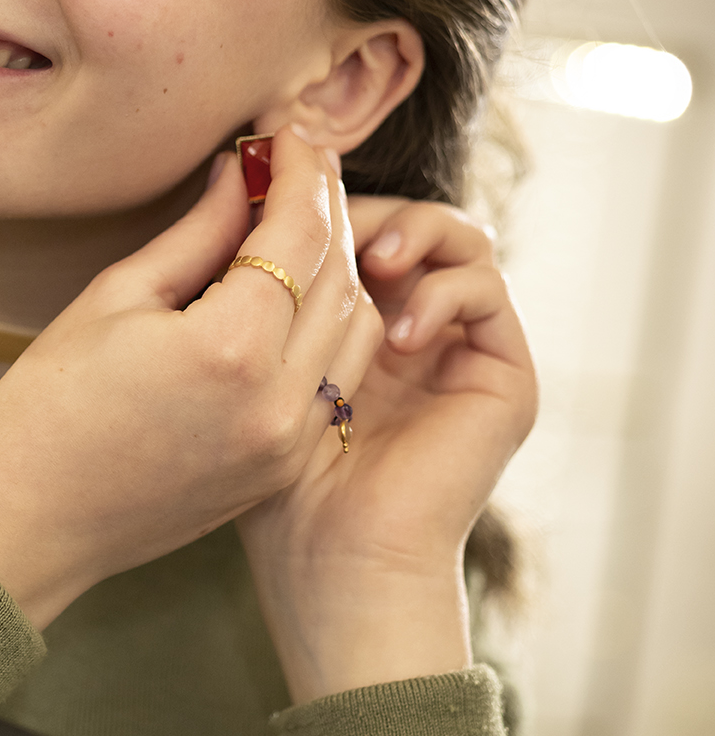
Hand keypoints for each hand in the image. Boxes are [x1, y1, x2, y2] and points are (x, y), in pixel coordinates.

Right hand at [0, 129, 384, 629]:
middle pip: (340, 276)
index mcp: (229, 347)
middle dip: (325, 210)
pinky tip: (293, 302)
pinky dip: (330, 331)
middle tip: (294, 168)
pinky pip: (336, 383)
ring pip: (356, 331)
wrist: (29, 525)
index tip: (287, 132)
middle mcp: (277, 399)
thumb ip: (195, 233)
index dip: (301, 171)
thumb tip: (242, 173)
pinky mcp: (285, 471)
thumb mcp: (114, 299)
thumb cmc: (47, 406)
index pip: (299, 232)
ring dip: (338, 271)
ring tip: (293, 231)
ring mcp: (288, 443)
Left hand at [238, 194, 537, 701]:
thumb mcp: (243, 356)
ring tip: (369, 264)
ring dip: (414, 232)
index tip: (280, 170)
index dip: (321, 196)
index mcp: (355, 325)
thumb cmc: (269, 480)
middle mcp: (413, 330)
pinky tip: (400, 332)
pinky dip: (446, 291)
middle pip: (403, 222)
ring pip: (457, 239)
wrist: (331, 566)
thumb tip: (229, 171)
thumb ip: (244, 272)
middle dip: (362, 209)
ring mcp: (462, 352)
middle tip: (324, 218)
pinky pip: (488, 291)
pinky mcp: (505, 378)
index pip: (351, 226)